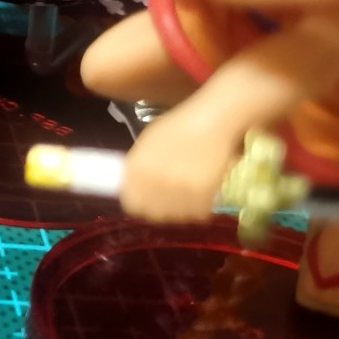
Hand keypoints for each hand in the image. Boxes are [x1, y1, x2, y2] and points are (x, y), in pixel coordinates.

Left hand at [119, 110, 237, 221]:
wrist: (209, 122)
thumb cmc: (177, 128)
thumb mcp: (146, 145)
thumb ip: (136, 168)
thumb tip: (129, 187)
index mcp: (136, 171)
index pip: (132, 204)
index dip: (141, 203)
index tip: (149, 200)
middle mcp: (154, 183)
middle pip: (155, 214)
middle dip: (161, 209)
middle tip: (171, 199)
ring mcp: (178, 190)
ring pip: (177, 216)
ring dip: (182, 210)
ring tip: (188, 195)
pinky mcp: (202, 194)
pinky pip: (198, 213)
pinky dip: (200, 208)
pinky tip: (202, 195)